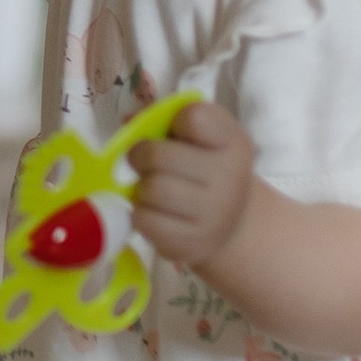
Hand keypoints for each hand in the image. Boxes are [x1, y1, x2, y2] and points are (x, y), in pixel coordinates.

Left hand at [128, 99, 256, 275]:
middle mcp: (230, 176)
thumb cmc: (204, 170)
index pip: (193, 117)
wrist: (231, 224)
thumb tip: (127, 120)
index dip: (174, 121)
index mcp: (233, 142)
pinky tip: (153, 212)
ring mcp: (215, 214)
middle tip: (142, 162)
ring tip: (150, 189)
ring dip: (141, 188)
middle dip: (141, 156)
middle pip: (159, 156)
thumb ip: (165, 120)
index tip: (175, 132)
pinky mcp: (194, 242)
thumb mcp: (199, 139)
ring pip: (152, 190)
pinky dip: (141, 214)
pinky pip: (146, 221)